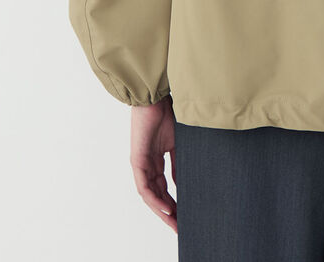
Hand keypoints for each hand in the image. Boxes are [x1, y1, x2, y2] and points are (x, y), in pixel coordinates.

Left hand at [130, 94, 177, 233]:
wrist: (155, 97)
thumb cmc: (166, 112)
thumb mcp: (178, 141)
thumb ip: (178, 162)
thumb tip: (183, 181)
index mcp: (156, 159)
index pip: (164, 187)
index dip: (174, 202)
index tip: (185, 215)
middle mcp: (147, 165)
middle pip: (157, 195)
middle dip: (168, 213)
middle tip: (180, 227)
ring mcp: (141, 164)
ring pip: (150, 195)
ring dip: (162, 211)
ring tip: (175, 223)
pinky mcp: (137, 161)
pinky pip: (145, 187)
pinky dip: (156, 200)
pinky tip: (167, 208)